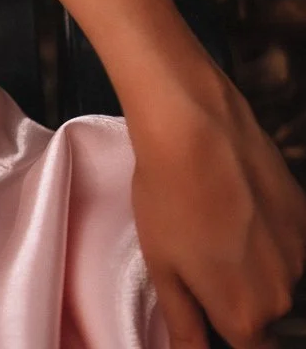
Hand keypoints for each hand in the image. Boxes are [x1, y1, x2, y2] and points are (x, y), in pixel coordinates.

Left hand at [129, 65, 305, 346]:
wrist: (194, 127)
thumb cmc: (168, 196)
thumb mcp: (163, 269)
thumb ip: (185, 326)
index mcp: (245, 316)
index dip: (228, 333)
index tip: (212, 309)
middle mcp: (282, 294)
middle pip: (265, 315)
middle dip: (238, 298)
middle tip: (205, 257)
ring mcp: (300, 254)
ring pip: (279, 277)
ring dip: (255, 265)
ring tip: (218, 225)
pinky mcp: (304, 217)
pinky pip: (289, 244)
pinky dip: (268, 235)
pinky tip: (238, 205)